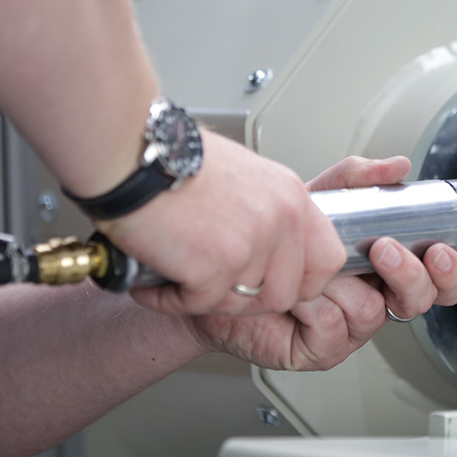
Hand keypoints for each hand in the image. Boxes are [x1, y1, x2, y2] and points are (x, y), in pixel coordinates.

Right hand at [98, 130, 346, 315]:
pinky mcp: (215, 265)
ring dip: (205, 298)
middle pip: (285, 294)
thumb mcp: (245, 177)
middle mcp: (281, 219)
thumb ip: (267, 215)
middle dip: (246, 301)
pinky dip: (171, 298)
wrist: (128, 152)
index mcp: (291, 196)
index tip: (269, 283)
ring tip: (177, 275)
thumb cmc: (171, 159)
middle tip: (212, 287)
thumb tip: (272, 253)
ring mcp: (252, 244)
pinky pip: (200, 304)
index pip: (328, 262)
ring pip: (241, 304)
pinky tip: (155, 280)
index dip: (300, 283)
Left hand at [187, 156, 456, 370]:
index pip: (438, 276)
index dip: (448, 269)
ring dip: (343, 285)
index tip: (438, 250)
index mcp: (386, 267)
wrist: (223, 271)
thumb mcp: (321, 198)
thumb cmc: (273, 241)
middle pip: (420, 300)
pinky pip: (334, 329)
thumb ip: (358, 178)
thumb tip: (397, 166)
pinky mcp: (321, 350)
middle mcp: (374, 298)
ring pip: (374, 313)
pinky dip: (315, 306)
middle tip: (386, 252)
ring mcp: (350, 329)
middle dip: (410, 276)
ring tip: (316, 269)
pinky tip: (297, 295)